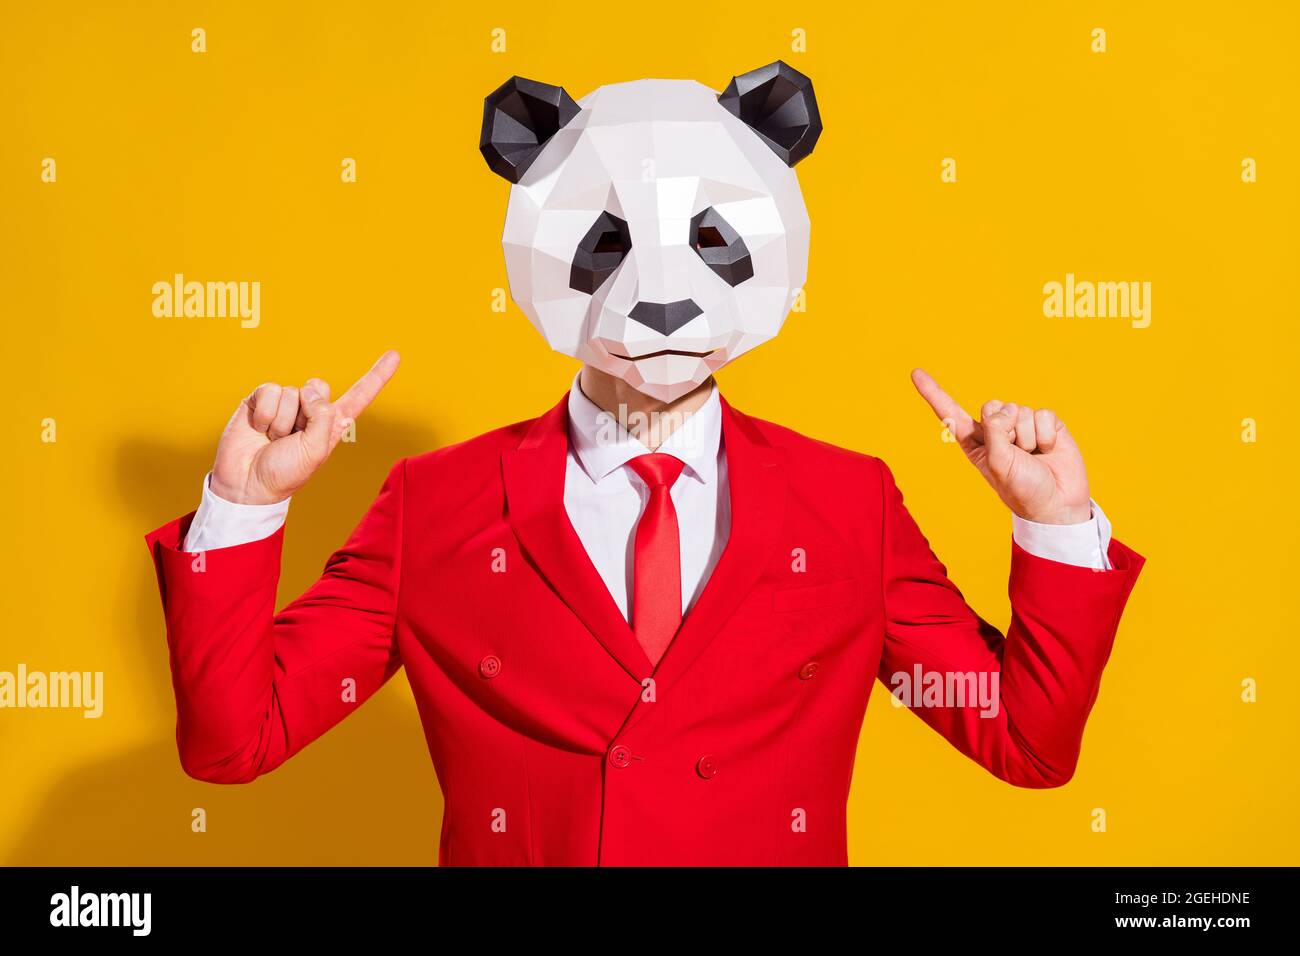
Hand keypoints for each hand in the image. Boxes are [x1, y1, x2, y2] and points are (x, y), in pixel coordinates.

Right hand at [208, 350, 400, 504]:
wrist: (246, 483)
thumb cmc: (284, 473)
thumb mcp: (315, 451)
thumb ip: (323, 418)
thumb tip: (311, 391)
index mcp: (332, 424)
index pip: (359, 396)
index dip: (377, 376)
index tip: (395, 355)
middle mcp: (311, 411)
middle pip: (319, 386)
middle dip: (306, 410)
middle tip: (292, 436)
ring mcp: (286, 404)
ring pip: (292, 392)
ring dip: (282, 420)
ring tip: (272, 439)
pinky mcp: (261, 400)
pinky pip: (269, 391)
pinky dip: (265, 413)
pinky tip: (259, 429)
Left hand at [910, 368, 1090, 524]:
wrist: (1057, 504)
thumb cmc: (1022, 490)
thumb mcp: (997, 464)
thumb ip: (994, 432)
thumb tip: (1004, 410)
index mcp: (975, 442)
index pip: (951, 413)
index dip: (933, 392)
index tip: (915, 373)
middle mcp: (996, 431)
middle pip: (992, 406)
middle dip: (1005, 427)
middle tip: (1017, 453)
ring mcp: (1022, 426)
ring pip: (1020, 410)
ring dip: (1028, 437)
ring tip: (1034, 456)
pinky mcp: (1046, 424)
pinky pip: (1043, 414)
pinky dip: (1046, 435)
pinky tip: (1048, 450)